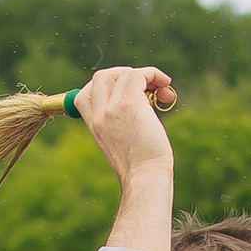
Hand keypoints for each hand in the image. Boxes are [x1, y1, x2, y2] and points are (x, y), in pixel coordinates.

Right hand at [75, 65, 174, 183]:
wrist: (145, 177)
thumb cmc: (141, 167)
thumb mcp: (123, 144)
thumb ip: (122, 123)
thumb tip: (145, 101)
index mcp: (94, 126)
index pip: (84, 95)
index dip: (106, 87)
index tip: (126, 93)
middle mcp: (99, 115)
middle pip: (102, 77)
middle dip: (125, 75)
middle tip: (146, 88)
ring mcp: (111, 108)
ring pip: (124, 73)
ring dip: (147, 76)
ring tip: (162, 91)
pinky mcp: (129, 103)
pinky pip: (138, 75)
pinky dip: (154, 75)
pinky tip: (166, 89)